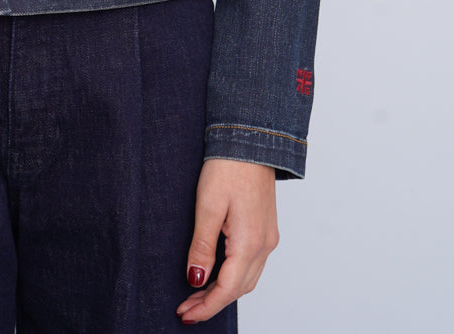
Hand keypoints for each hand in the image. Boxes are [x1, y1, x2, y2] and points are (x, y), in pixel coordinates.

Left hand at [176, 159, 277, 323]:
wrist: (251, 139)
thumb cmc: (228, 167)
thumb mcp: (208, 205)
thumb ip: (202, 246)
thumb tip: (196, 280)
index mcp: (251, 242)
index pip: (228, 289)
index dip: (206, 306)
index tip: (184, 314)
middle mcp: (265, 245)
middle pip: (239, 289)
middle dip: (212, 302)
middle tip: (186, 309)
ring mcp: (268, 237)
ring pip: (247, 279)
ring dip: (223, 291)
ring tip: (196, 295)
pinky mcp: (266, 228)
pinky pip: (251, 264)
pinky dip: (233, 277)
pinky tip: (217, 274)